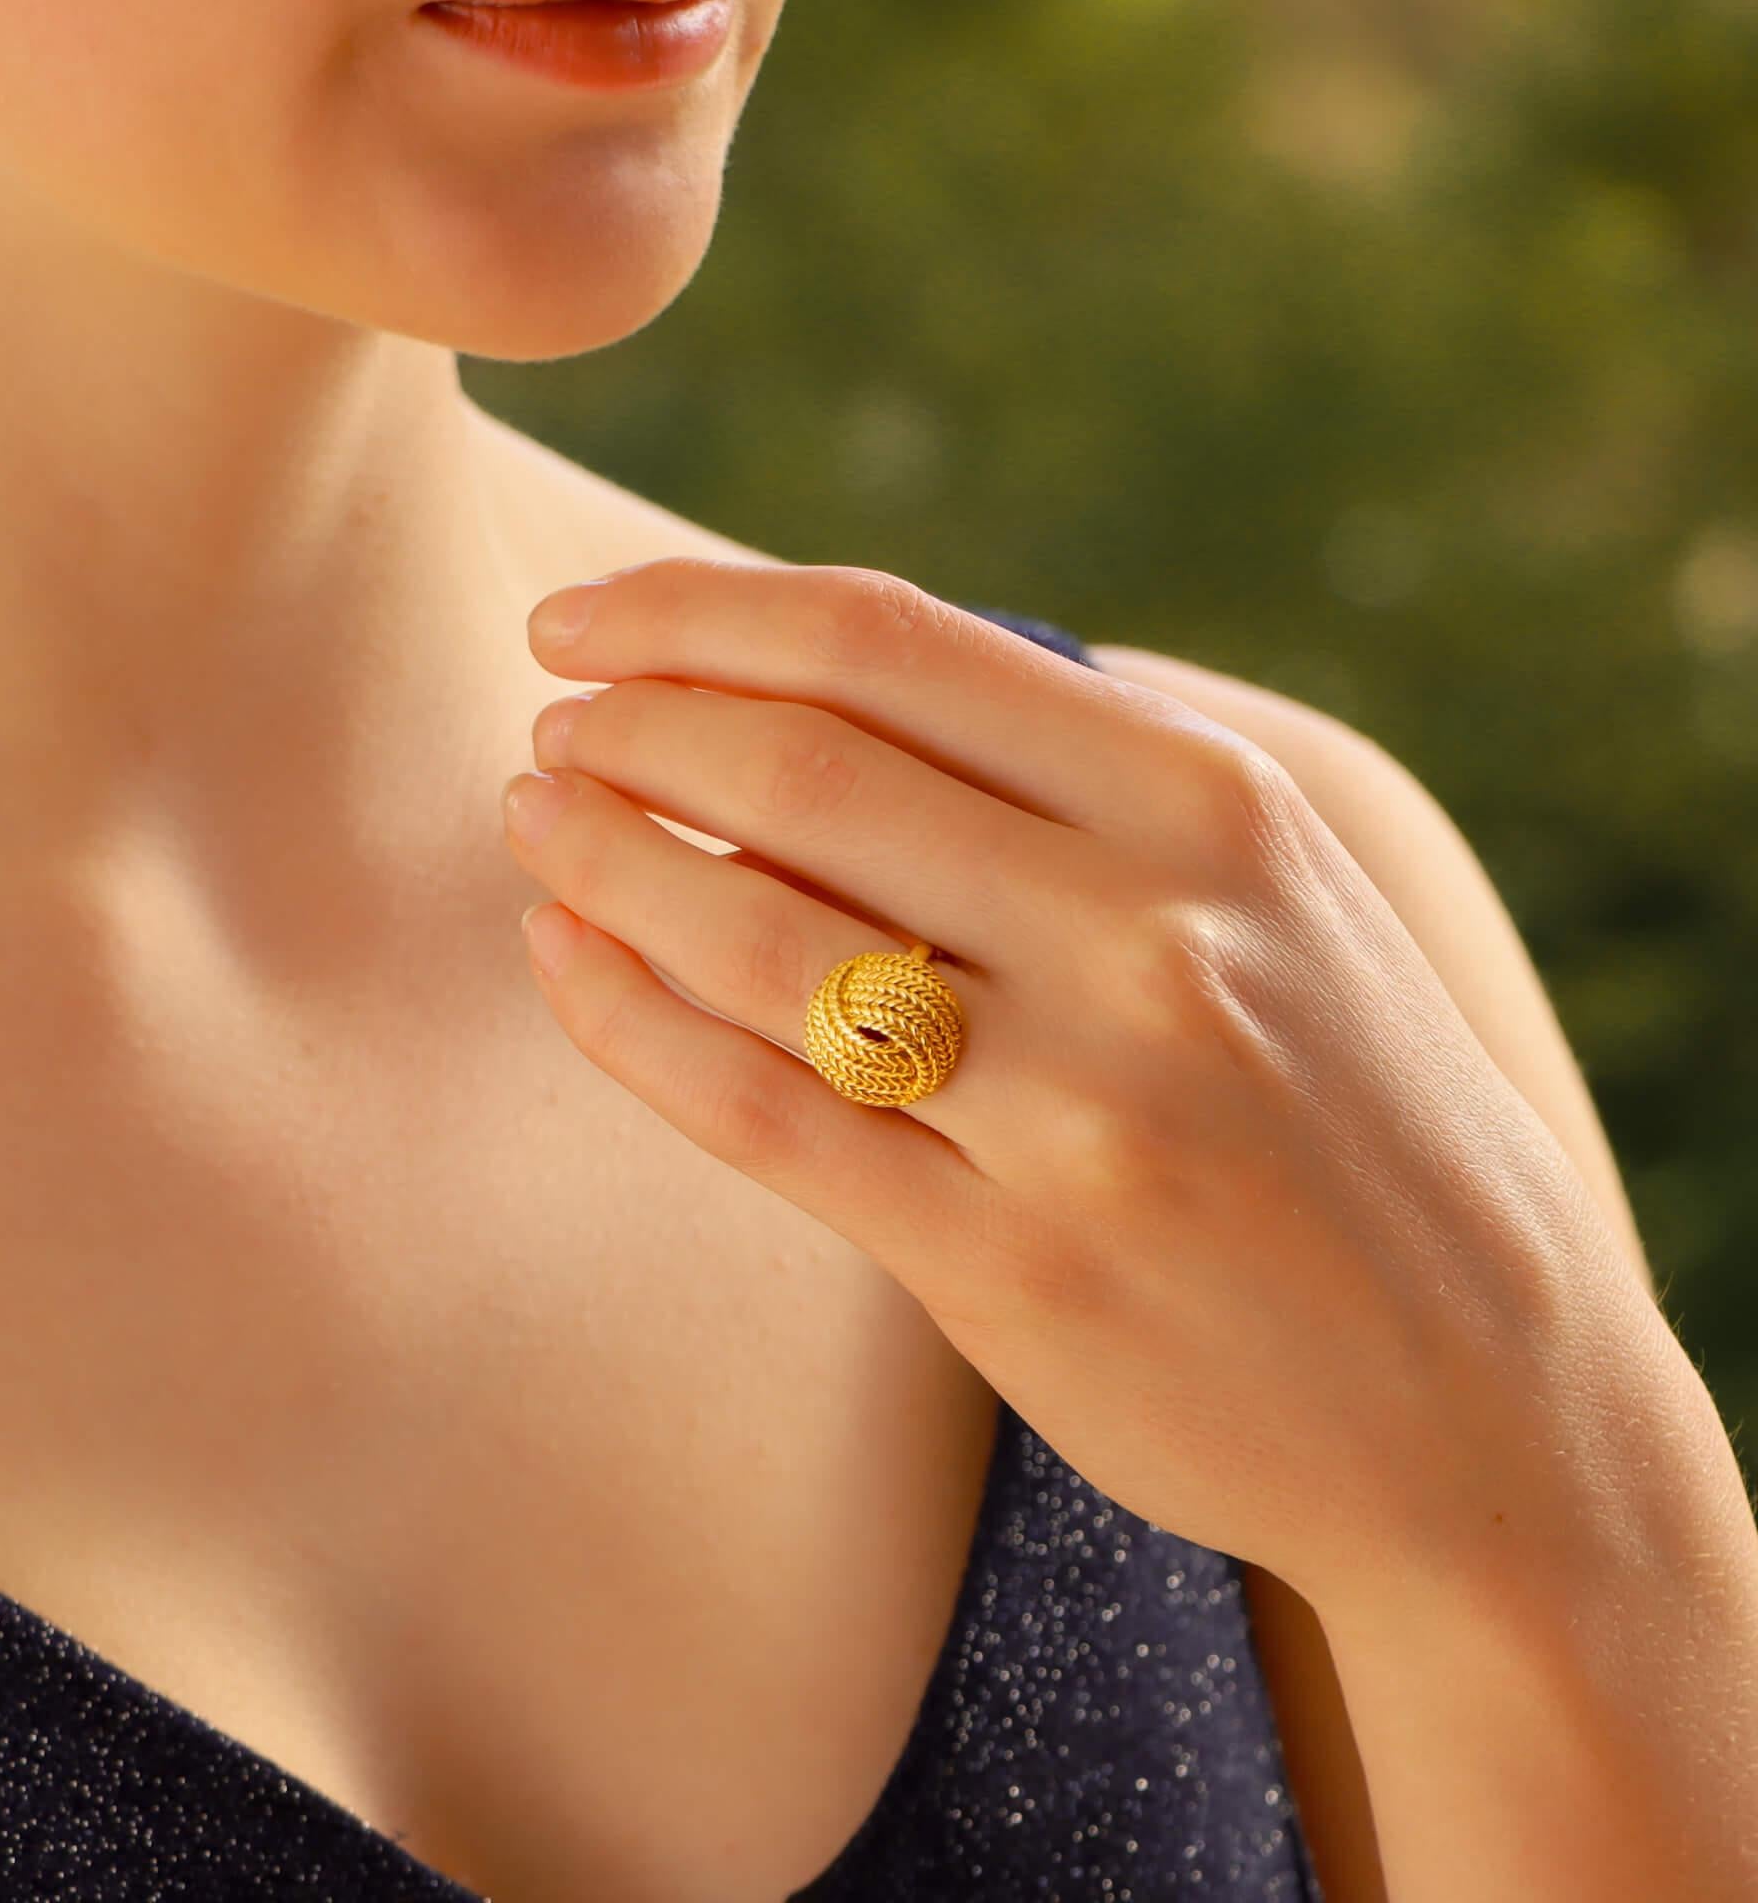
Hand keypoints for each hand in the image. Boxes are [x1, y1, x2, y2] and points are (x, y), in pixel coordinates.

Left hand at [502, 557, 1673, 1616]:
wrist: (1487, 1405)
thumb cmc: (1354, 1109)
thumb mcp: (1274, 893)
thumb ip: (1073, 785)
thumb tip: (804, 701)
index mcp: (1217, 808)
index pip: (895, 646)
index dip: (700, 616)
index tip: (584, 623)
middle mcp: (1152, 940)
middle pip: (806, 773)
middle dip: (632, 726)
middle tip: (553, 722)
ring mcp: (1082, 1114)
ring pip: (757, 941)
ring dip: (604, 859)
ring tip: (536, 818)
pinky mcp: (1011, 1270)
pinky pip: (764, 1117)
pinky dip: (628, 1023)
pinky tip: (564, 961)